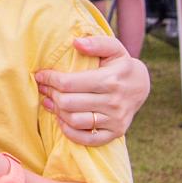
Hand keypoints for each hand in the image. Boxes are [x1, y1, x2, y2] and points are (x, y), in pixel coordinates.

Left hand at [35, 36, 150, 146]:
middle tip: (43, 89)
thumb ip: (96, 43)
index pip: (69, 83)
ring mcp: (115, 120)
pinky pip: (87, 139)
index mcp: (110, 80)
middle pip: (68, 103)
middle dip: (51, 94)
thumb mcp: (114, 48)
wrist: (141, 86)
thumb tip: (76, 42)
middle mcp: (113, 102)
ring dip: (57, 112)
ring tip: (49, 102)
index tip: (40, 75)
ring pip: (75, 121)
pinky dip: (70, 132)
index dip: (50, 79)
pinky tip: (62, 120)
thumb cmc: (120, 65)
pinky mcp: (115, 133)